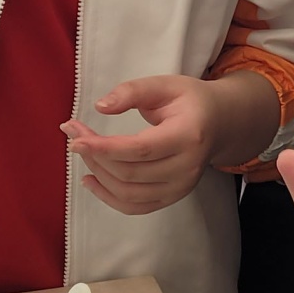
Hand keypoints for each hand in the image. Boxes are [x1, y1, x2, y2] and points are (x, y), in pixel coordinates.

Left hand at [66, 74, 242, 214]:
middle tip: (74, 134)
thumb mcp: (165, 85)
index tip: (76, 139)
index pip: (140, 149)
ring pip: (128, 193)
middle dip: (95, 155)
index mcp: (188, 136)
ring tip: (84, 153)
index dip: (104, 148)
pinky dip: (108, 197)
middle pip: (130, 172)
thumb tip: (101, 107)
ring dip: (98, 174)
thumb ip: (132, 91)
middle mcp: (187, 167)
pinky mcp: (172, 197)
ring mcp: (181, 187)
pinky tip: (91, 179)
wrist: (219, 123)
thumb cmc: (189, 101)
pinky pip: (135, 207)